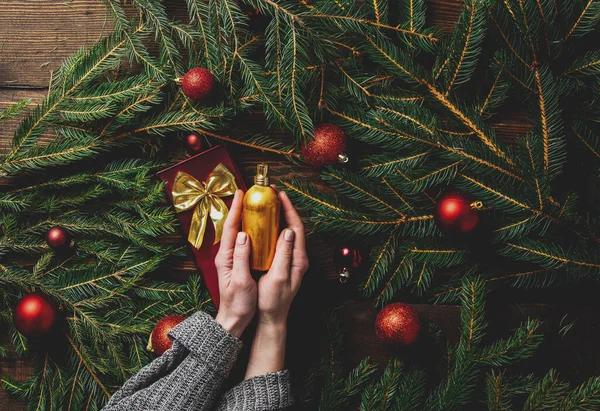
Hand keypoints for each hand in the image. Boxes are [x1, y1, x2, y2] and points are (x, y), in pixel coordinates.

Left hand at [214, 190, 256, 337]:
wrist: (234, 321)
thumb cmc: (238, 304)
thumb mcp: (240, 281)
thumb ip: (241, 258)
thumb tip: (243, 235)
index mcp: (225, 258)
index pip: (230, 227)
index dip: (236, 209)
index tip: (242, 193)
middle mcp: (227, 255)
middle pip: (234, 225)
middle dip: (242, 208)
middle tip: (252, 193)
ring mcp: (232, 258)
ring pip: (239, 232)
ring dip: (247, 217)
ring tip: (257, 204)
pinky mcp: (238, 263)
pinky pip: (245, 241)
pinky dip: (252, 229)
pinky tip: (261, 226)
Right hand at [244, 191, 307, 378]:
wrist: (271, 318)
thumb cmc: (273, 301)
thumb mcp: (279, 277)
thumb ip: (284, 254)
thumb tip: (287, 231)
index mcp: (298, 259)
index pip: (297, 228)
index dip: (289, 210)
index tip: (280, 196)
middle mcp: (297, 257)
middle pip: (292, 226)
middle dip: (284, 209)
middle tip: (273, 195)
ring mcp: (290, 260)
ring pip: (286, 232)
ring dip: (278, 217)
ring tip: (268, 204)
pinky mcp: (282, 263)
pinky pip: (279, 240)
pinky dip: (272, 229)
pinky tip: (262, 225)